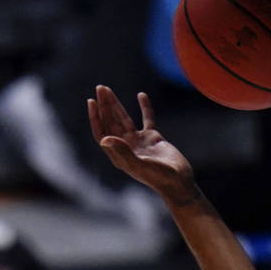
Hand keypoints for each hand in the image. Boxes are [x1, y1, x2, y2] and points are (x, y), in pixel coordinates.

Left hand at [88, 86, 196, 204]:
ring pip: (124, 119)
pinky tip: (141, 95)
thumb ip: (122, 151)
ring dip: (116, 105)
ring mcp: (138, 141)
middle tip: (100, 88)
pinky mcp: (153, 138)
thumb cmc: (158, 177)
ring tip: (108, 90)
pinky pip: (147, 119)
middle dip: (105, 105)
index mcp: (118, 154)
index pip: (102, 131)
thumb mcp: (138, 165)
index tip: (91, 100)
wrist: (178, 181)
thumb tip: (104, 139)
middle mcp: (125, 146)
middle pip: (111, 122)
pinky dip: (144, 107)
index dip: (96, 117)